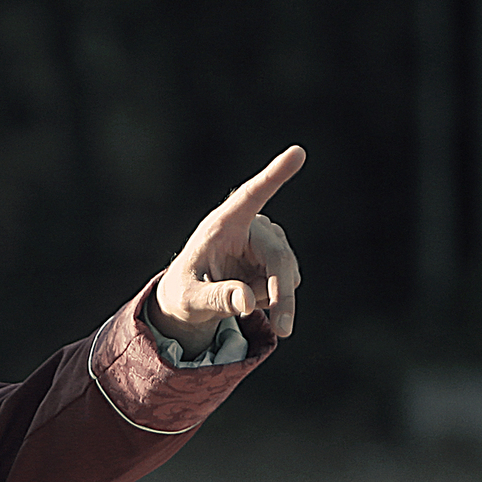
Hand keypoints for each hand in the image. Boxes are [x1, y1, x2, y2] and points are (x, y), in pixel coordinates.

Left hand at [150, 145, 304, 354]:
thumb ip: (215, 298)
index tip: (297, 152)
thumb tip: (247, 302)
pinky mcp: (277, 255)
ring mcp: (267, 240)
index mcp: (223, 224)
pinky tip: (251, 295)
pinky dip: (274, 298)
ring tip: (241, 301)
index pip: (252, 195)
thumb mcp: (190, 300)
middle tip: (283, 330)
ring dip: (275, 299)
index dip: (275, 175)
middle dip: (282, 295)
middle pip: (279, 257)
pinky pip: (287, 282)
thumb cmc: (184, 292)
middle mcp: (250, 226)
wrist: (191, 296)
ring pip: (287, 273)